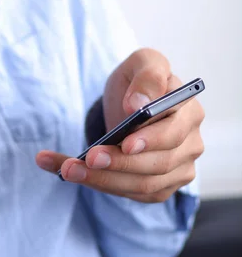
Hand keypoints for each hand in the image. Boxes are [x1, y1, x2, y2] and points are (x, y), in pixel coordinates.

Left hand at [36, 49, 204, 202]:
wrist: (131, 103)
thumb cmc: (138, 81)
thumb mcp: (142, 63)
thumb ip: (147, 75)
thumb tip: (140, 104)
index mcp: (189, 111)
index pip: (173, 131)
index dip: (150, 140)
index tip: (124, 143)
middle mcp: (190, 143)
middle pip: (157, 164)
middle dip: (118, 163)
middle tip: (85, 160)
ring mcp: (178, 169)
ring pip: (142, 185)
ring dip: (102, 179)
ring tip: (67, 168)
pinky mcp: (161, 186)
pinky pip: (130, 193)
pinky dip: (98, 184)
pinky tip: (66, 171)